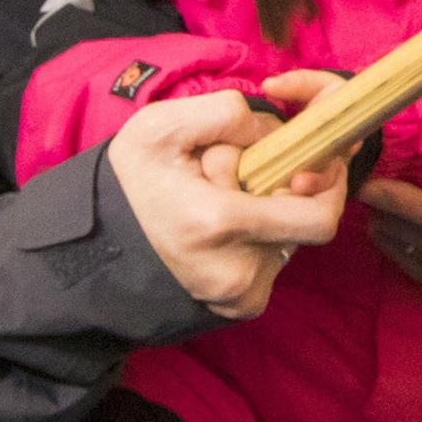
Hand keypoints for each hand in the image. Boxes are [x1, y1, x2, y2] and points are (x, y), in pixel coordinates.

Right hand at [104, 89, 343, 316]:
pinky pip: (273, 261)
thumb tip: (277, 131)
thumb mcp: (160, 127)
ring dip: (269, 214)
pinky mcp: (240, 307)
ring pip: (290, 240)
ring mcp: (240, 296)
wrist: (96, 248)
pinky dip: (259, 238)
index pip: (318, 216)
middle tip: (247, 177)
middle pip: (308, 225)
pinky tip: (221, 228)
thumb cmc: (129, 184)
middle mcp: (236, 272)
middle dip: (289, 192)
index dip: (326, 184)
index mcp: (218, 224)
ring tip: (221, 203)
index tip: (304, 161)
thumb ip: (226, 114)